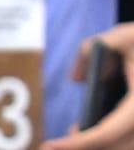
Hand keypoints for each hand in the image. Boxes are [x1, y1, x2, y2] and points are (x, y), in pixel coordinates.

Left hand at [43, 28, 133, 148]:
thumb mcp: (122, 36)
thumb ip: (91, 50)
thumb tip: (78, 80)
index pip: (106, 134)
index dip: (76, 143)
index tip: (50, 146)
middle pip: (118, 148)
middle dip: (87, 148)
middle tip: (57, 145)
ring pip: (128, 146)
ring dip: (105, 145)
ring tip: (77, 134)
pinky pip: (132, 138)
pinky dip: (117, 139)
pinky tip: (95, 129)